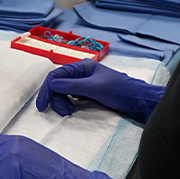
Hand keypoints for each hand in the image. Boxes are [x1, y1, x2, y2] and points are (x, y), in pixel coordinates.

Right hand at [36, 59, 164, 122]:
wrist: (137, 100)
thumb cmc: (119, 90)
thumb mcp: (95, 87)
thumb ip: (72, 85)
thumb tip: (52, 84)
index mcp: (82, 66)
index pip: (56, 75)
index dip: (47, 89)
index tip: (42, 105)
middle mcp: (80, 73)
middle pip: (57, 84)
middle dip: (56, 98)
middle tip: (64, 111)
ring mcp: (83, 84)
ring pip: (62, 91)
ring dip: (61, 102)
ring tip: (69, 112)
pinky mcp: (86, 94)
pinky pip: (70, 97)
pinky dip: (67, 103)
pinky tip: (72, 109)